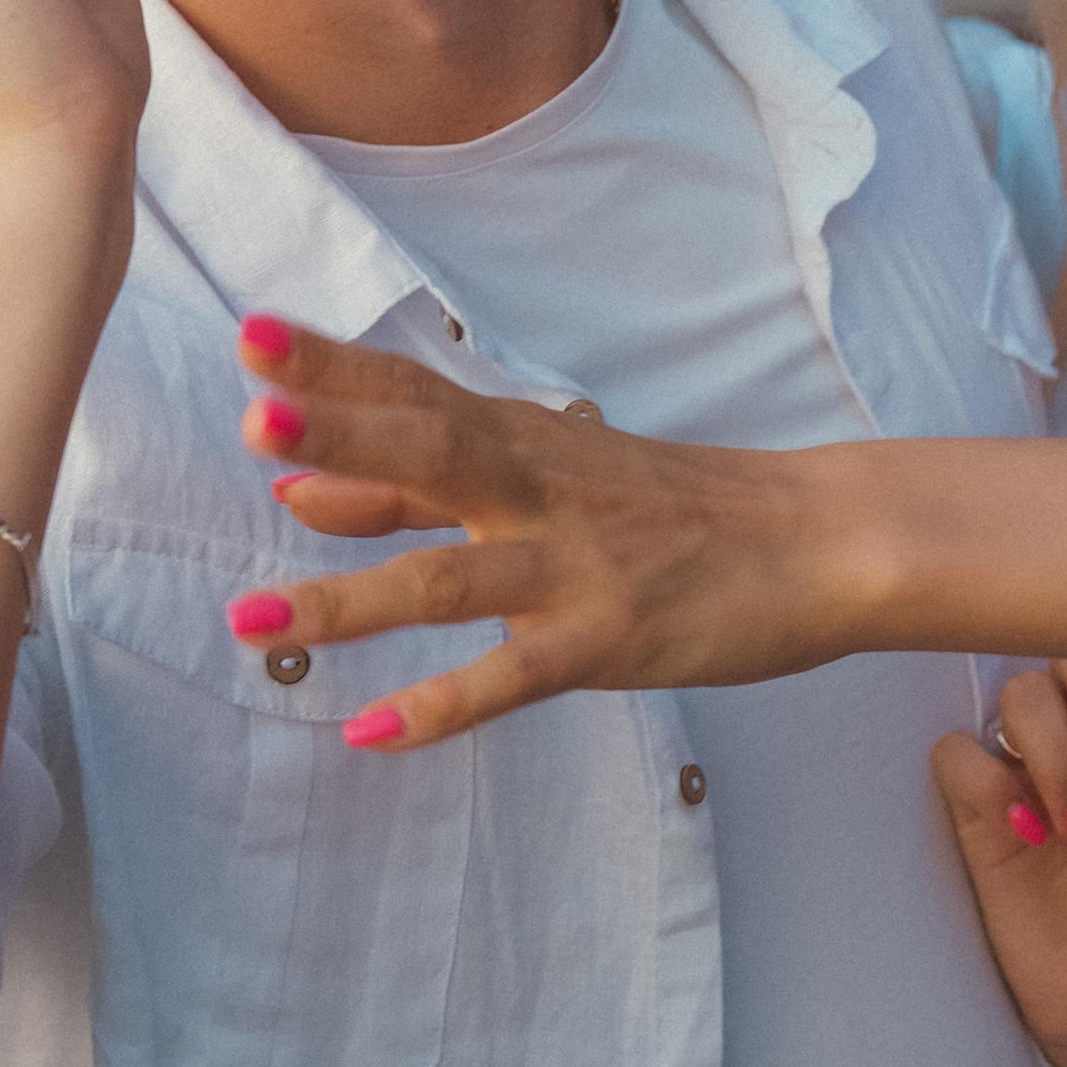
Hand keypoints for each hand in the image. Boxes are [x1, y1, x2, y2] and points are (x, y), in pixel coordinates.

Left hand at [228, 319, 853, 730]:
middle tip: (255, 416)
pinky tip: (369, 729)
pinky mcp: (608, 640)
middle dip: (342, 436)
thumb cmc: (670, 507)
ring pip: (451, 579)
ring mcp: (575, 566)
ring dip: (350, 598)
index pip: (416, 393)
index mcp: (521, 440)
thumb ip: (416, 487)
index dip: (334, 366)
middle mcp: (540, 490)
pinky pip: (514, 678)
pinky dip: (441, 706)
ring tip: (252, 616)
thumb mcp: (543, 473)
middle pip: (432, 454)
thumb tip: (293, 488)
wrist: (814, 540)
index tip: (251, 337)